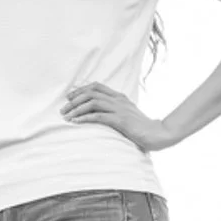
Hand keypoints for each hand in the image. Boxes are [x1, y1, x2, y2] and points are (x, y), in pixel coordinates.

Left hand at [60, 82, 182, 151]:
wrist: (157, 134)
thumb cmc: (141, 127)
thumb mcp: (127, 115)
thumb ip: (114, 110)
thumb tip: (98, 112)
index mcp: (120, 97)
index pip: (97, 86)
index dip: (81, 90)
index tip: (69, 97)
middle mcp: (118, 100)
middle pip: (91, 93)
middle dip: (74, 100)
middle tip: (63, 109)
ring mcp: (120, 109)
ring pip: (93, 102)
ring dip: (77, 109)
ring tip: (66, 117)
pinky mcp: (120, 120)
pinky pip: (98, 116)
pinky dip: (85, 118)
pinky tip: (76, 122)